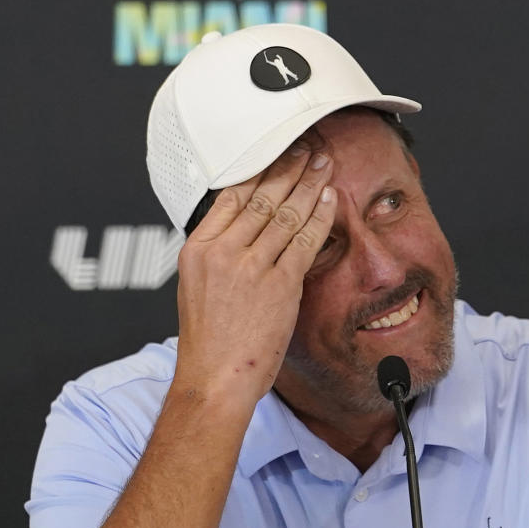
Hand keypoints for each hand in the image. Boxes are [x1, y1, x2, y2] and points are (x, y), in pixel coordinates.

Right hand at [172, 133, 336, 408]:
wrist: (214, 379)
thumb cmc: (210, 342)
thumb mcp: (198, 287)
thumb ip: (219, 256)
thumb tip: (241, 230)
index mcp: (198, 249)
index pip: (231, 196)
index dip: (259, 171)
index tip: (277, 154)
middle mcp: (222, 252)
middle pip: (261, 197)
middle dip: (289, 168)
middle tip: (308, 148)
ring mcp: (251, 267)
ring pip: (285, 213)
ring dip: (309, 184)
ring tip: (324, 164)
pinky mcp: (279, 284)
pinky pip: (304, 240)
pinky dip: (319, 216)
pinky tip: (330, 199)